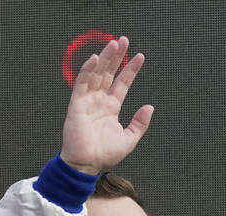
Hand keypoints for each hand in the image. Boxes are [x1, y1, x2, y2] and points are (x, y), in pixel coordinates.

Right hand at [60, 36, 153, 174]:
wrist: (86, 165)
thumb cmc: (105, 155)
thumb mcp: (129, 139)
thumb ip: (139, 123)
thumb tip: (149, 107)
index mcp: (111, 108)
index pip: (122, 83)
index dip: (130, 70)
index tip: (140, 57)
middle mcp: (99, 101)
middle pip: (109, 73)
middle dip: (116, 57)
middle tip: (124, 40)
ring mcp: (88, 101)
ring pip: (96, 74)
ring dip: (105, 58)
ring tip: (113, 44)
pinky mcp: (76, 104)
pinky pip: (81, 83)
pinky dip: (87, 70)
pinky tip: (96, 58)